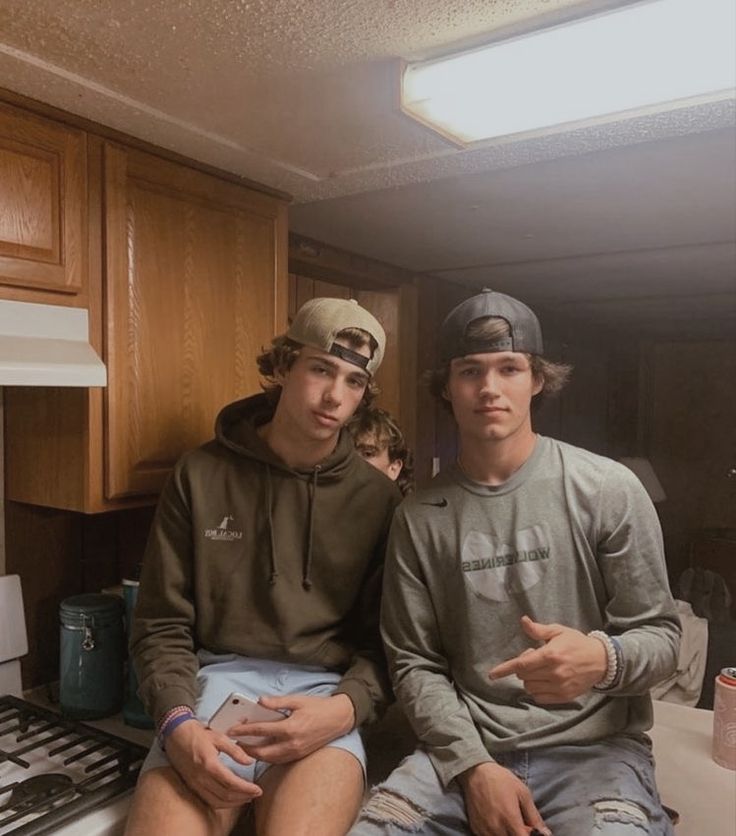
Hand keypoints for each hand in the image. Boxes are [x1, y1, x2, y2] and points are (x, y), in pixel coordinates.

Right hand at [165, 718, 261, 808]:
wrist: (176, 735)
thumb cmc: (198, 734)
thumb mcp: (219, 737)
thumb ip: (235, 751)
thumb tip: (249, 762)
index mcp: (209, 764)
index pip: (231, 783)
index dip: (246, 788)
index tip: (258, 789)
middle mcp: (201, 777)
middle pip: (225, 795)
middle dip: (243, 797)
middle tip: (256, 794)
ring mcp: (195, 784)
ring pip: (217, 801)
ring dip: (233, 803)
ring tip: (246, 798)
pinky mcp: (192, 786)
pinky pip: (208, 800)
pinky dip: (221, 803)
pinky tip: (230, 799)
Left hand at [227, 693, 354, 763]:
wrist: (339, 719)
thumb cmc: (318, 707)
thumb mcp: (297, 700)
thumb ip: (277, 702)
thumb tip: (260, 701)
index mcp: (290, 727)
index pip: (260, 730)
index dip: (244, 730)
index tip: (232, 730)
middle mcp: (291, 743)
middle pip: (261, 751)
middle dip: (246, 748)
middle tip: (235, 743)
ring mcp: (295, 752)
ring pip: (269, 759)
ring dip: (255, 755)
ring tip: (245, 748)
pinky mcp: (299, 756)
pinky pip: (278, 760)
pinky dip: (267, 758)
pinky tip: (261, 751)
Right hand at [458, 762, 549, 835]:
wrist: (476, 772)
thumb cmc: (501, 780)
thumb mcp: (522, 793)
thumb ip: (534, 816)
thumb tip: (545, 833)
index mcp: (510, 820)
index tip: (530, 830)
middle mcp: (496, 828)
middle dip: (519, 835)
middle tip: (520, 825)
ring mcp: (484, 830)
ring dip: (507, 835)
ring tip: (509, 823)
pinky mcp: (476, 829)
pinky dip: (496, 834)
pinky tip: (498, 824)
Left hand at [488, 615, 606, 702]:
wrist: (601, 660)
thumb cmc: (576, 643)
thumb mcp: (558, 631)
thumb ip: (538, 630)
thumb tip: (523, 621)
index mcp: (550, 655)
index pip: (521, 665)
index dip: (504, 669)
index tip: (492, 675)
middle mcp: (554, 673)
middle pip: (524, 676)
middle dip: (523, 668)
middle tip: (535, 658)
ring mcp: (559, 686)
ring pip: (530, 688)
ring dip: (530, 679)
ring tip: (541, 670)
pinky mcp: (564, 697)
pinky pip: (540, 698)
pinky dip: (537, 690)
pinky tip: (545, 681)